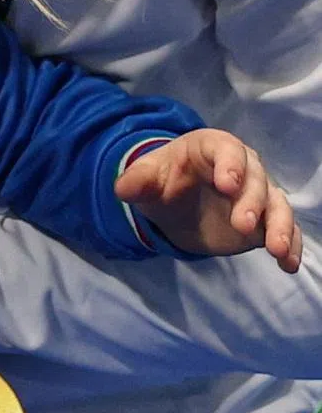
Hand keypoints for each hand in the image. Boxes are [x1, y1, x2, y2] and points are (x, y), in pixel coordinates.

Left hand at [115, 129, 302, 272]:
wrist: (174, 203)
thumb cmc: (162, 181)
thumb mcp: (145, 180)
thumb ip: (136, 181)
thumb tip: (122, 188)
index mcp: (211, 148)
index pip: (226, 149)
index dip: (229, 165)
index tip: (226, 185)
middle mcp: (242, 167)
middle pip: (256, 178)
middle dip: (251, 201)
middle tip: (241, 225)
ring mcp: (257, 194)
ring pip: (276, 204)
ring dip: (278, 225)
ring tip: (274, 249)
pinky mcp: (265, 220)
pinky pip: (284, 228)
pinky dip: (289, 244)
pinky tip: (288, 264)